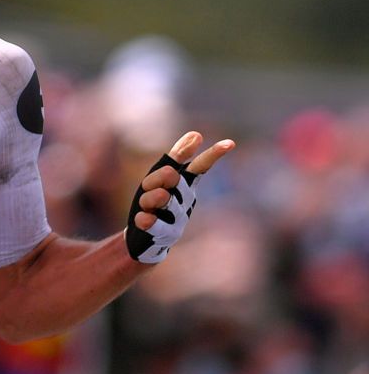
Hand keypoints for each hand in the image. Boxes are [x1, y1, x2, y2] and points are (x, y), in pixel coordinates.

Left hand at [125, 131, 233, 263]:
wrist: (143, 240)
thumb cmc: (153, 204)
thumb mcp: (159, 178)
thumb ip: (177, 157)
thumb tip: (196, 133)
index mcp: (186, 186)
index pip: (200, 167)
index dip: (212, 154)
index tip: (230, 142)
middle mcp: (186, 201)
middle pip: (171, 177)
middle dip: (155, 178)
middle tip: (146, 189)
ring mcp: (178, 219)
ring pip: (162, 197)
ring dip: (148, 199)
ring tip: (144, 206)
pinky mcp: (166, 236)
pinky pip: (154, 222)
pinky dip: (146, 220)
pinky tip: (143, 220)